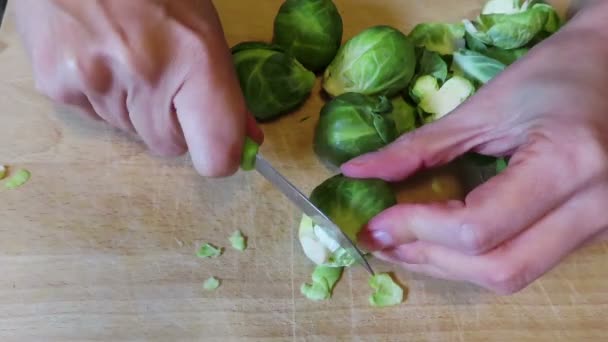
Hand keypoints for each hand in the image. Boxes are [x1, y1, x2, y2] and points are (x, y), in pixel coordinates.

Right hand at [14, 0, 262, 176]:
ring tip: (125, 55)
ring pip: (130, 132)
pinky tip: (97, 55)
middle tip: (164, 77)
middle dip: (172, 123)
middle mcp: (145, 77)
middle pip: (169, 145)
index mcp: (195, 60)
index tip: (219, 144)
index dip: (220, 155)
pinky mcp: (56, 85)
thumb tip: (247, 139)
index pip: (215, 154)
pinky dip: (101, 96)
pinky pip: (94, 116)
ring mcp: (95, 82)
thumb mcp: (204, 29)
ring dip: (135, 107)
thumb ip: (226, 89)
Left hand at [341, 2, 607, 293]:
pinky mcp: (587, 232)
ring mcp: (596, 227)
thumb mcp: (483, 107)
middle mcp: (591, 209)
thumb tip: (357, 172)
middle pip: (498, 269)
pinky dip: (473, 259)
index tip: (373, 223)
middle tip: (381, 239)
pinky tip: (439, 240)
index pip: (478, 228)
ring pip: (511, 276)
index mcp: (567, 164)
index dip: (417, 230)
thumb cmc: (554, 74)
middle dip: (429, 259)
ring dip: (447, 266)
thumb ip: (419, 147)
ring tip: (402, 242)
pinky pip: (524, 262)